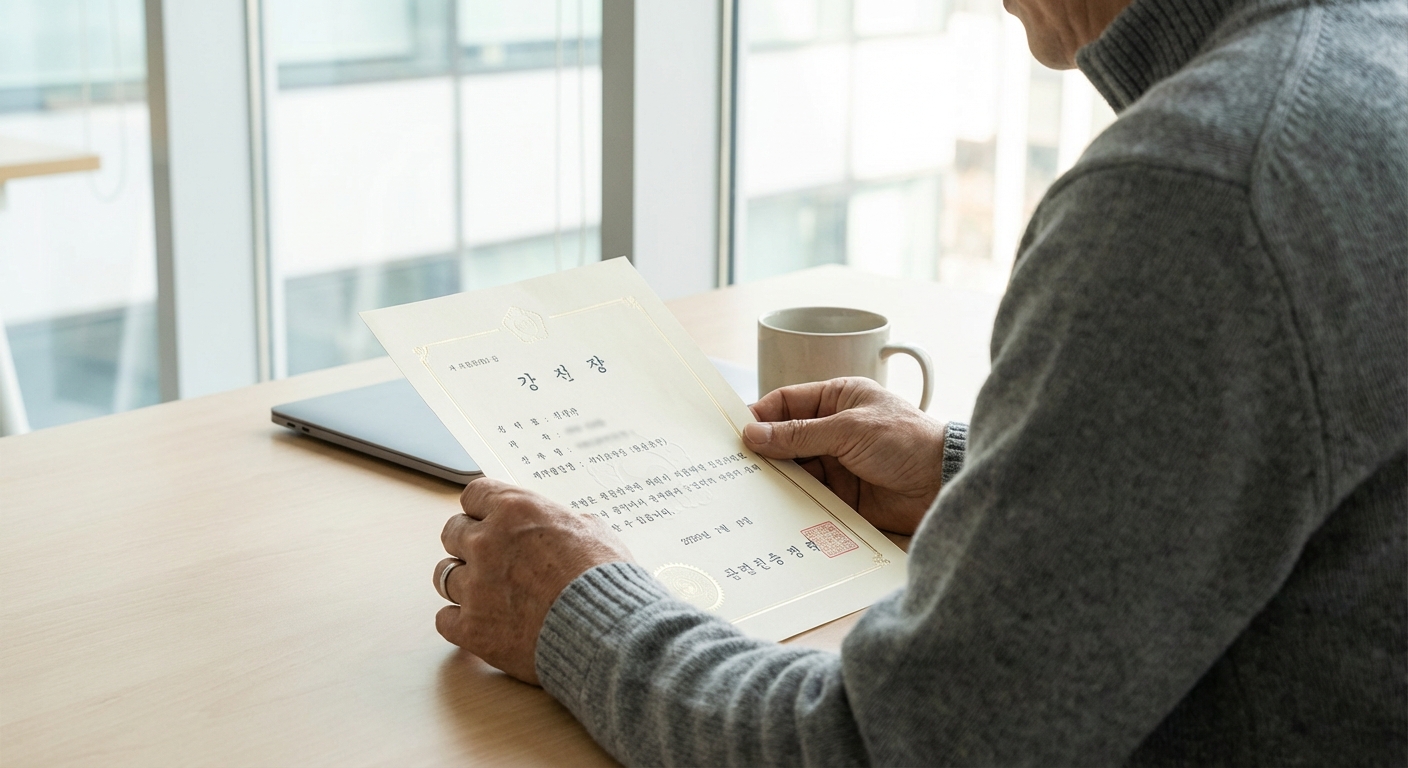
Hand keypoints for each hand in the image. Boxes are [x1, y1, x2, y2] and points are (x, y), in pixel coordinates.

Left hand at [433, 479, 633, 683]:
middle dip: (468, 543)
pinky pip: (444, 619)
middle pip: (452, 532)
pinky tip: (479, 622)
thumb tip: (560, 528)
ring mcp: (475, 586)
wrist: (605, 633)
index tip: (487, 518)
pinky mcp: (471, 628)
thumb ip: (563, 524)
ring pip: (444, 575)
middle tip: (488, 558)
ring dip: (463, 581)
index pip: (474, 495)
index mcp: (515, 511)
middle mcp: (487, 543)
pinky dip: (459, 621)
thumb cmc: (605, 581)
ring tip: (486, 593)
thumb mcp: (594, 531)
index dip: (482, 508)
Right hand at [745, 377, 946, 535]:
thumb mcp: (848, 430)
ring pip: (793, 469)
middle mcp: (834, 429)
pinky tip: (770, 507)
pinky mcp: (840, 495)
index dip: (761, 416)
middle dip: (762, 450)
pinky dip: (789, 500)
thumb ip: (799, 434)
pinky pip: (807, 496)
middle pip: (785, 438)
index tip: (734, 431)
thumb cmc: (906, 441)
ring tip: (745, 488)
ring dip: (774, 477)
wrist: (943, 485)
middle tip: (732, 464)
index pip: (788, 402)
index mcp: (838, 399)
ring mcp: (836, 463)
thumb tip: (753, 434)